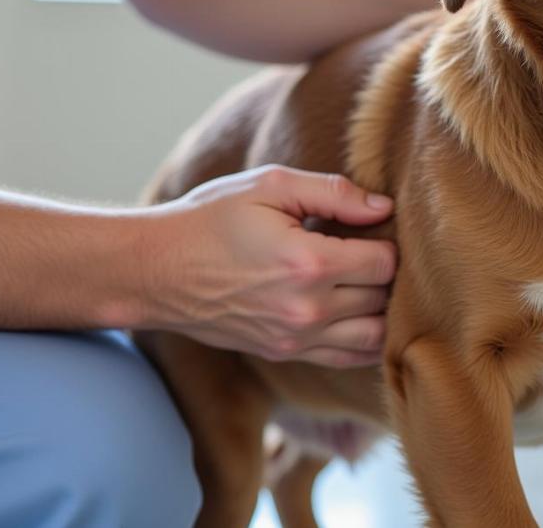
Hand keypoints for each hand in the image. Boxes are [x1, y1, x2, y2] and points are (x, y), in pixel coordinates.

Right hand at [138, 165, 396, 367]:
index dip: (385, 239)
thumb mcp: (270, 185)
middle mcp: (307, 309)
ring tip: (365, 279)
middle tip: (368, 246)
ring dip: (380, 307)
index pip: (384, 263)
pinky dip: (365, 338)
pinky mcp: (285, 353)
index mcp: (308, 263)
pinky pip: (348, 358)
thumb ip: (333, 193)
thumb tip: (382, 207)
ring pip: (374, 335)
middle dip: (385, 272)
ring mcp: (296, 338)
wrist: (158, 269)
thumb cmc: (212, 218)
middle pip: (383, 298)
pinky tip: (356, 310)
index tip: (369, 225)